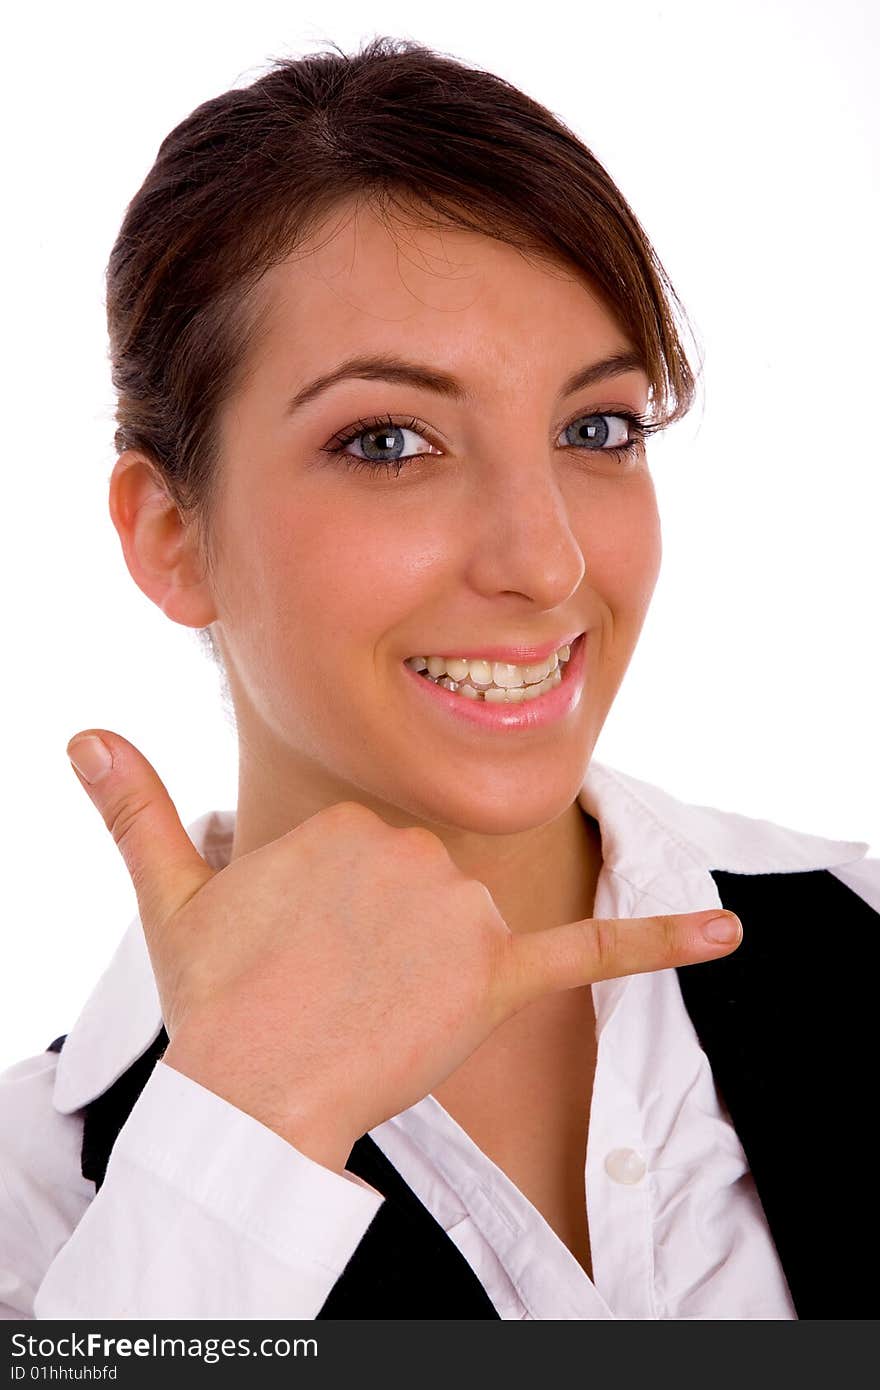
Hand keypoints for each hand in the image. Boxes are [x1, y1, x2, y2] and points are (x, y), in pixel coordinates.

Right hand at [66, 729, 741, 1173]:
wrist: (250, 1094)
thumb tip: (81, 735)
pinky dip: (661, 942)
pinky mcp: (496, 978)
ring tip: (369, 1007)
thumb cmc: (216, 1001)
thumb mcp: (172, 897)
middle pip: (423, 885)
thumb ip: (136, 809)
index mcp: (345, 825)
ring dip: (428, 968)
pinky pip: (589, 953)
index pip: (370, 855)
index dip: (339, 911)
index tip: (304, 950)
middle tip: (331, 985)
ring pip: (465, 924)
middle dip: (386, 936)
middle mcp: (408, 852)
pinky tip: (726, 932)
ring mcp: (456, 915)